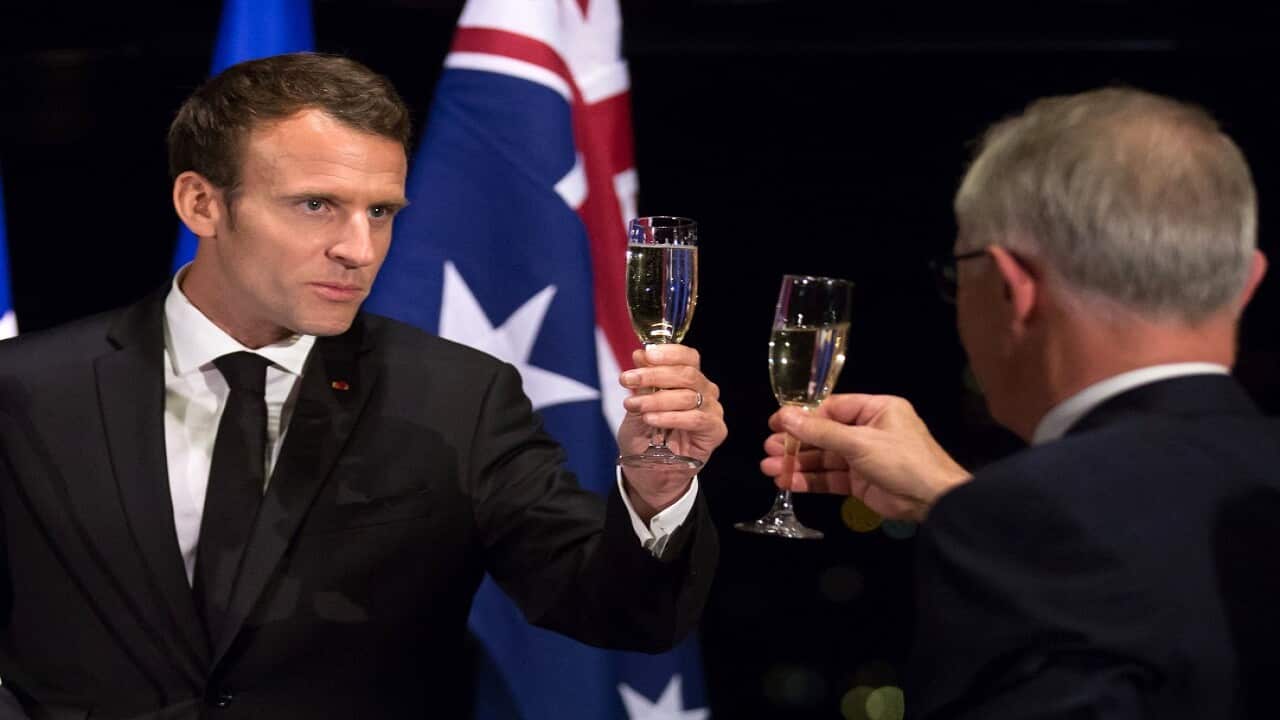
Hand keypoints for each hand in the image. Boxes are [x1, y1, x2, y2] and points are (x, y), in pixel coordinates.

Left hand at [617, 344, 726, 517]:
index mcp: (689, 380)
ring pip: (689, 395)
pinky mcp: (715, 431)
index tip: (645, 355)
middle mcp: (705, 392)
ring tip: (634, 406)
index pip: (687, 357)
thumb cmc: (645, 439)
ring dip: (657, 399)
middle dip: (654, 374)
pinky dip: (671, 416)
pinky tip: (651, 419)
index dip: (668, 352)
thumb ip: (643, 382)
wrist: (649, 474)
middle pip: (687, 374)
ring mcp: (712, 411)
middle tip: (627, 379)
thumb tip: (640, 354)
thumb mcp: (637, 406)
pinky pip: (696, 418)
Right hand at [760, 394, 970, 521]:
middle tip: (767, 449)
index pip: (831, 408)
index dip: (802, 416)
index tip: (775, 423)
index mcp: (876, 410)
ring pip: (824, 458)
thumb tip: (785, 416)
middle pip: (824, 433)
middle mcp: (868, 430)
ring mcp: (863, 457)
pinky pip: (830, 478)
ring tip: (769, 468)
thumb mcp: (861, 443)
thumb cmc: (902, 461)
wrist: (935, 501)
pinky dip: (809, 480)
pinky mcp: (860, 482)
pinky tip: (787, 481)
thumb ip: (821, 431)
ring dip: (797, 463)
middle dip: (795, 442)